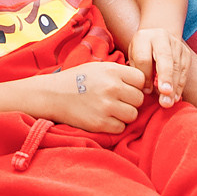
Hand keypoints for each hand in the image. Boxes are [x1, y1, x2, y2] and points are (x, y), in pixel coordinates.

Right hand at [29, 62, 146, 132]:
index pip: (141, 79)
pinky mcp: (100, 123)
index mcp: (112, 70)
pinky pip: (120, 128)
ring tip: (110, 110)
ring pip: (132, 115)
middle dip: (130, 101)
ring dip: (124, 115)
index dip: (135, 85)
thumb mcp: (98, 68)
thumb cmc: (77, 80)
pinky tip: (103, 118)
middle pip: (139, 99)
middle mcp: (111, 87)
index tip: (125, 88)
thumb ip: (120, 73)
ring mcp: (106, 106)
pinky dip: (114, 125)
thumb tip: (143, 84)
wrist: (53, 95)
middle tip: (117, 101)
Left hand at [130, 26, 189, 107]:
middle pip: (164, 58)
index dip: (145, 76)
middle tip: (164, 93)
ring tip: (169, 101)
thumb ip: (138, 71)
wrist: (157, 35)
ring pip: (176, 66)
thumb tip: (147, 90)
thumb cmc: (141, 51)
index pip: (144, 58)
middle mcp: (161, 37)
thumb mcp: (133, 56)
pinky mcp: (185, 53)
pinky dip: (180, 85)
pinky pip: (184, 70)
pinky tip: (175, 97)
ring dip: (173, 86)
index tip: (145, 90)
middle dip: (165, 77)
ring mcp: (176, 44)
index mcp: (143, 37)